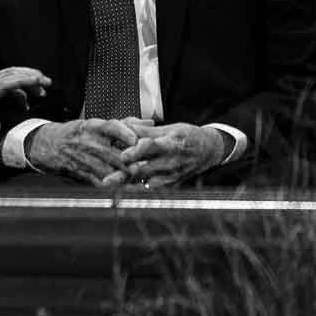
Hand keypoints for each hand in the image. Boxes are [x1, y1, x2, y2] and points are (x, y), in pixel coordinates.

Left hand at [0, 66, 50, 136]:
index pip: (5, 82)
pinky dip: (18, 87)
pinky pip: (4, 82)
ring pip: (8, 75)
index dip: (23, 80)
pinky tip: (24, 100)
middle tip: (47, 83)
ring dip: (26, 78)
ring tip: (42, 89)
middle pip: (9, 73)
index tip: (39, 80)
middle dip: (30, 75)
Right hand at [23, 118, 141, 184]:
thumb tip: (150, 123)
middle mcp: (87, 141)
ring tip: (139, 179)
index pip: (111, 126)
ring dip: (124, 176)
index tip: (137, 140)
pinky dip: (112, 185)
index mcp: (92, 126)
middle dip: (130, 162)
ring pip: (107, 170)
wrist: (48, 145)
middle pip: (113, 153)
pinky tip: (124, 187)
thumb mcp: (97, 124)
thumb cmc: (78, 133)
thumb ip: (126, 123)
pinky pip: (98, 181)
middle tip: (145, 166)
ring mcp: (82, 158)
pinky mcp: (79, 172)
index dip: (124, 133)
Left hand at [104, 121, 229, 187]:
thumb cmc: (186, 136)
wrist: (209, 151)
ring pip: (145, 182)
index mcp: (170, 143)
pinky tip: (121, 190)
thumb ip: (145, 130)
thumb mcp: (169, 128)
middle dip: (124, 174)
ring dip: (127, 184)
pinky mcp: (171, 185)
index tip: (122, 156)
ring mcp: (171, 176)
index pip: (151, 147)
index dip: (136, 151)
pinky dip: (136, 189)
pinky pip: (150, 189)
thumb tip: (124, 125)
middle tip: (106, 180)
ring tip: (109, 187)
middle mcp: (171, 162)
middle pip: (144, 169)